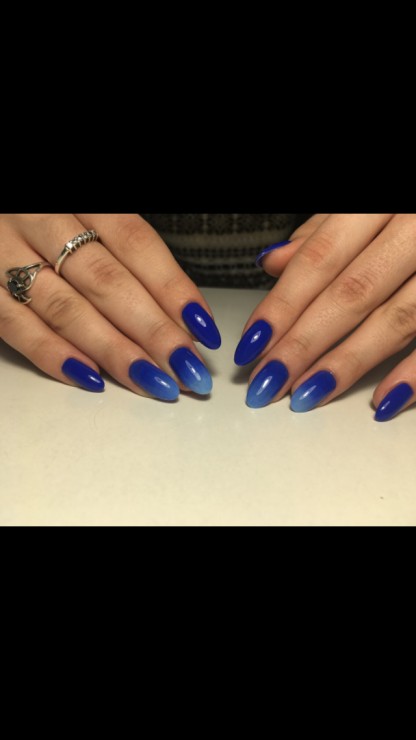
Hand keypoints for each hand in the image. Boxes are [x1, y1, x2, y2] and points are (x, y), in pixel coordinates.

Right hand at [0, 215, 220, 399]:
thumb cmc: (49, 215)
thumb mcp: (88, 212)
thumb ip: (125, 249)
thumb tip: (180, 309)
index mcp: (79, 195)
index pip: (135, 243)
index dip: (172, 288)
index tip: (202, 328)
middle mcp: (40, 219)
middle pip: (107, 282)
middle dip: (154, 331)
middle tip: (188, 368)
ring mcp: (4, 253)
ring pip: (66, 309)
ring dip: (115, 351)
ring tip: (154, 381)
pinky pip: (16, 325)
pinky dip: (54, 355)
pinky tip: (92, 378)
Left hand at [236, 214, 415, 420]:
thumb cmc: (415, 202)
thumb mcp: (370, 197)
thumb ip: (325, 229)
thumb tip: (273, 263)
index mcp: (383, 198)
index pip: (321, 257)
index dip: (283, 304)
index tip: (252, 344)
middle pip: (352, 291)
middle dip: (304, 342)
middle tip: (268, 382)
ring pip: (398, 317)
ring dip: (348, 362)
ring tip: (308, 394)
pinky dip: (415, 372)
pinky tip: (381, 399)